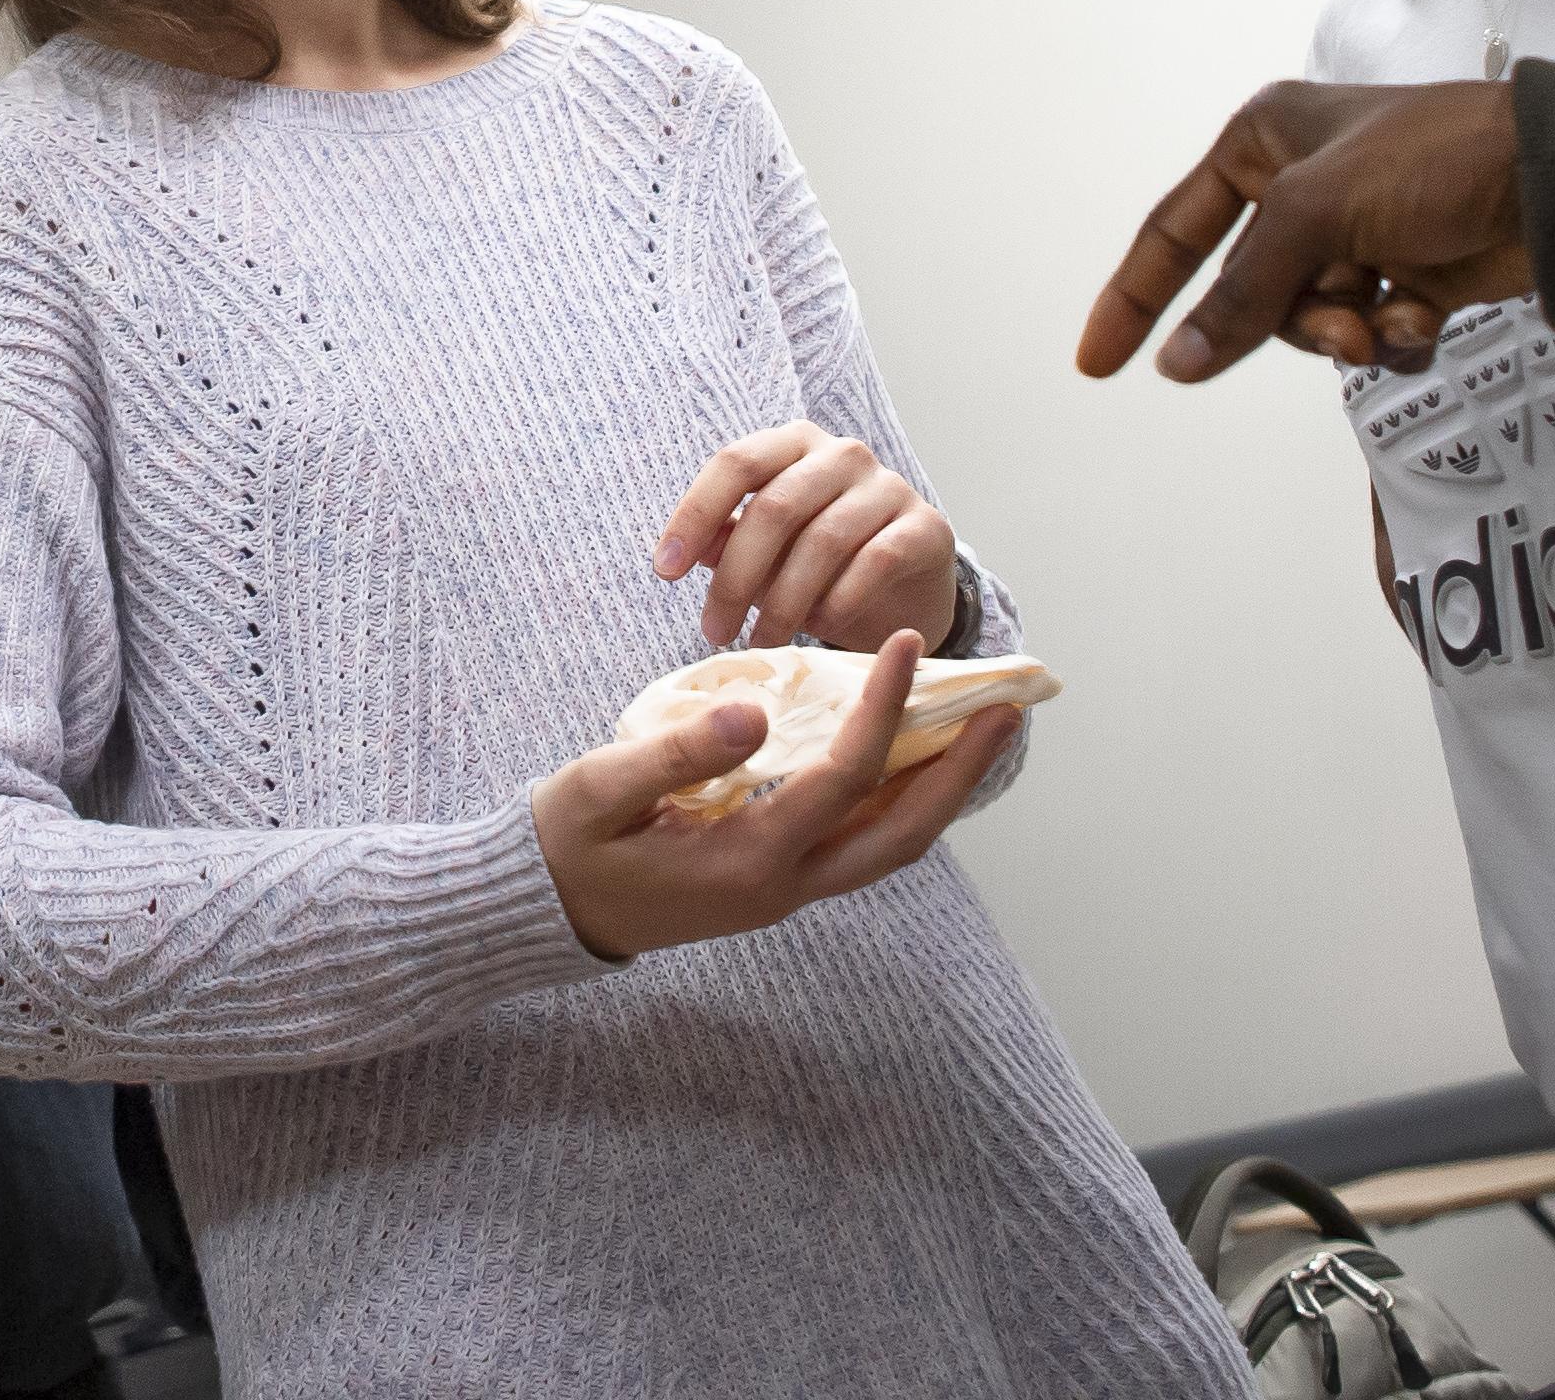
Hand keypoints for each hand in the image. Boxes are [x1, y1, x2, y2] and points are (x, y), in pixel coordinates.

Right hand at [528, 632, 1020, 961]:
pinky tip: (910, 761)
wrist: (549, 910)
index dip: (883, 707)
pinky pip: (861, 844)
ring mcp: (786, 891)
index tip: (904, 644)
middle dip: (958, 772)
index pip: (843, 776)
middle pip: (902, 834)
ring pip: (890, 846)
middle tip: (1004, 711)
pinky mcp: (777, 882)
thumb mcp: (602, 788)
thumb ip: (678, 752)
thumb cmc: (569, 842)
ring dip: (940, 790)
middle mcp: (785, 885)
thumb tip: (757, 711)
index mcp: (749, 859)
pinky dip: (898, 801)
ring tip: (977, 732)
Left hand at [652, 421, 956, 654]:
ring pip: (822, 539)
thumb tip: (678, 553)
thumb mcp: (767, 552)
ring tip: (761, 641)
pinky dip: (838, 600)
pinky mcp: (926, 526)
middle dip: (736, 577)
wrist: (907, 587)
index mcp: (793, 443)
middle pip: (775, 507)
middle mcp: (842, 453)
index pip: (735, 463)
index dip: (694, 514)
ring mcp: (889, 486)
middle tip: (715, 631)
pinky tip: (818, 629)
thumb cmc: (823, 562)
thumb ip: (726, 542)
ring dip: (783, 601)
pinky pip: (874, 561)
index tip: (664, 571)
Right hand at [1078, 78, 1530, 385]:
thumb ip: (1242, 294)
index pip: (1174, 231)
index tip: (1095, 362)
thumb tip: (1177, 363)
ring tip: (1392, 318)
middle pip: (1250, 291)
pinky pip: (1366, 332)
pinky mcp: (1406, 274)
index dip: (1134, 298)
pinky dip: (1393, 337)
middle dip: (1295, 319)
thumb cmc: (1435, 158)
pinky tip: (1426, 318)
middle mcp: (1300, 187)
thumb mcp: (1319, 213)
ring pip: (1308, 320)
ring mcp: (1356, 234)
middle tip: (1344, 322)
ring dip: (1349, 332)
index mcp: (1262, 143)